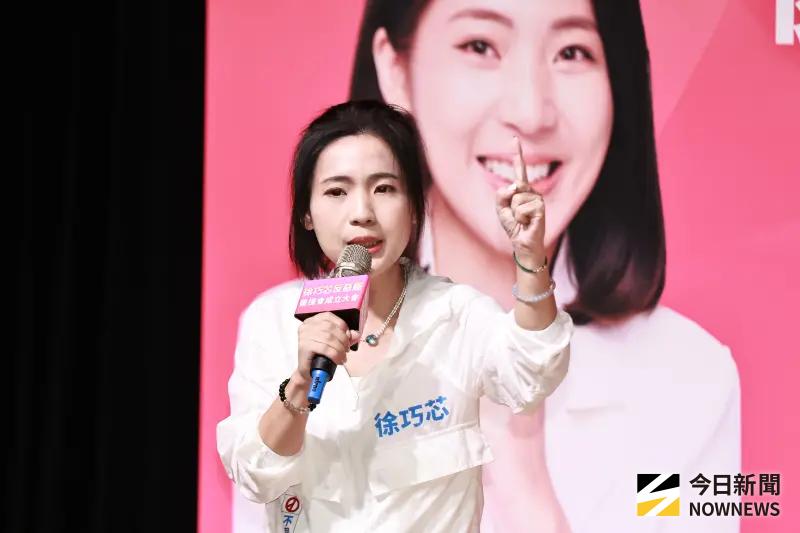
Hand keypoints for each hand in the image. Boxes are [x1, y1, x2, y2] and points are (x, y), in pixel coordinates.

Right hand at [296, 312, 357, 386]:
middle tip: (346, 349)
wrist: (309, 372)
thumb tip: (356, 334)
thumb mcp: (334, 343)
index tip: (348, 336)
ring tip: (342, 356)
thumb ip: (345, 337)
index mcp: (312, 321)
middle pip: (330, 328)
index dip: (342, 325)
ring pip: (329, 338)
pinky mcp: (304, 347)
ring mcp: (304, 336)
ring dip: (340, 349)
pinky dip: (335, 355)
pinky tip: (338, 360)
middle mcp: (306, 326)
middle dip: (343, 339)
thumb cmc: (319, 356)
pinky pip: (325, 348)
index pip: (329, 316)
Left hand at [495, 137, 545, 263]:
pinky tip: (527, 223)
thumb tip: (514, 186)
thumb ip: (501, 195)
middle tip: (516, 216)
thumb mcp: (500, 209)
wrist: (522, 242)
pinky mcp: (541, 208)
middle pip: (512, 188)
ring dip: (514, 213)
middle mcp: (532, 191)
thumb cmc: (513, 225)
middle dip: (508, 204)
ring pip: (516, 199)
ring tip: (522, 220)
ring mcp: (538, 198)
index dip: (518, 153)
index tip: (514, 138)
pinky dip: (520, 218)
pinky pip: (521, 209)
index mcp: (522, 189)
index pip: (520, 169)